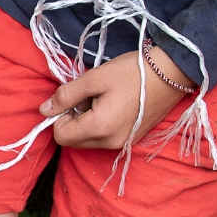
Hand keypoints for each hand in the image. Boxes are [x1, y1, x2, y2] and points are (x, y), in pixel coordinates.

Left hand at [41, 47, 191, 149]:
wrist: (172, 73)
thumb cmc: (133, 71)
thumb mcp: (94, 78)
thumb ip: (66, 96)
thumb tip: (43, 110)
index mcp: (99, 128)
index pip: (61, 136)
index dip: (60, 117)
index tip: (74, 99)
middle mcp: (110, 143)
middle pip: (74, 141)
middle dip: (75, 120)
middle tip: (91, 97)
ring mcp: (123, 144)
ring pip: (89, 141)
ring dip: (88, 123)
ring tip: (106, 100)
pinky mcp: (132, 141)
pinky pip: (105, 139)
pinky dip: (103, 125)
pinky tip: (117, 106)